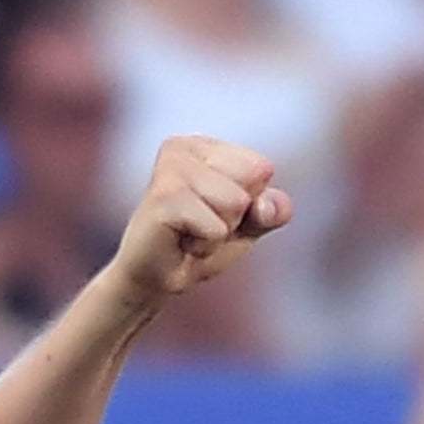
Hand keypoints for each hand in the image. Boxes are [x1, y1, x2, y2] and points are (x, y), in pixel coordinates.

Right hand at [110, 135, 292, 305]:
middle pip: (252, 180)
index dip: (249, 204)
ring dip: (220, 232)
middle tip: (202, 225)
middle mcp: (185, 146)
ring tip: (191, 233)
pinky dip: (206, 246)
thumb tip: (268, 205)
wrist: (153, 278)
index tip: (216, 214)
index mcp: (206, 145)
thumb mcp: (246, 227)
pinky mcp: (163, 196)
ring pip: (236, 203)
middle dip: (236, 216)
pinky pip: (217, 229)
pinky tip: (181, 242)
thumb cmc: (197, 245)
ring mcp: (172, 167)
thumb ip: (270, 211)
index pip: (262, 168)